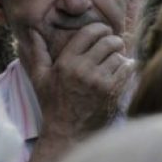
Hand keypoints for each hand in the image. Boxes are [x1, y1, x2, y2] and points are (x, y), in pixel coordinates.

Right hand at [22, 23, 132, 141]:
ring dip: (120, 56)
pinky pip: (127, 69)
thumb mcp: (40, 78)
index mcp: (65, 62)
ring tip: (115, 61)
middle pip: (108, 41)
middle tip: (114, 45)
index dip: (100, 28)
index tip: (103, 31)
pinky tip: (122, 70)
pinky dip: (128, 67)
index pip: (88, 32)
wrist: (68, 133)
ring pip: (119, 55)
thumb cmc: (53, 104)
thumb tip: (33, 31)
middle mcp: (82, 69)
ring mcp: (99, 81)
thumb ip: (37, 53)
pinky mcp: (112, 92)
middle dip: (113, 41)